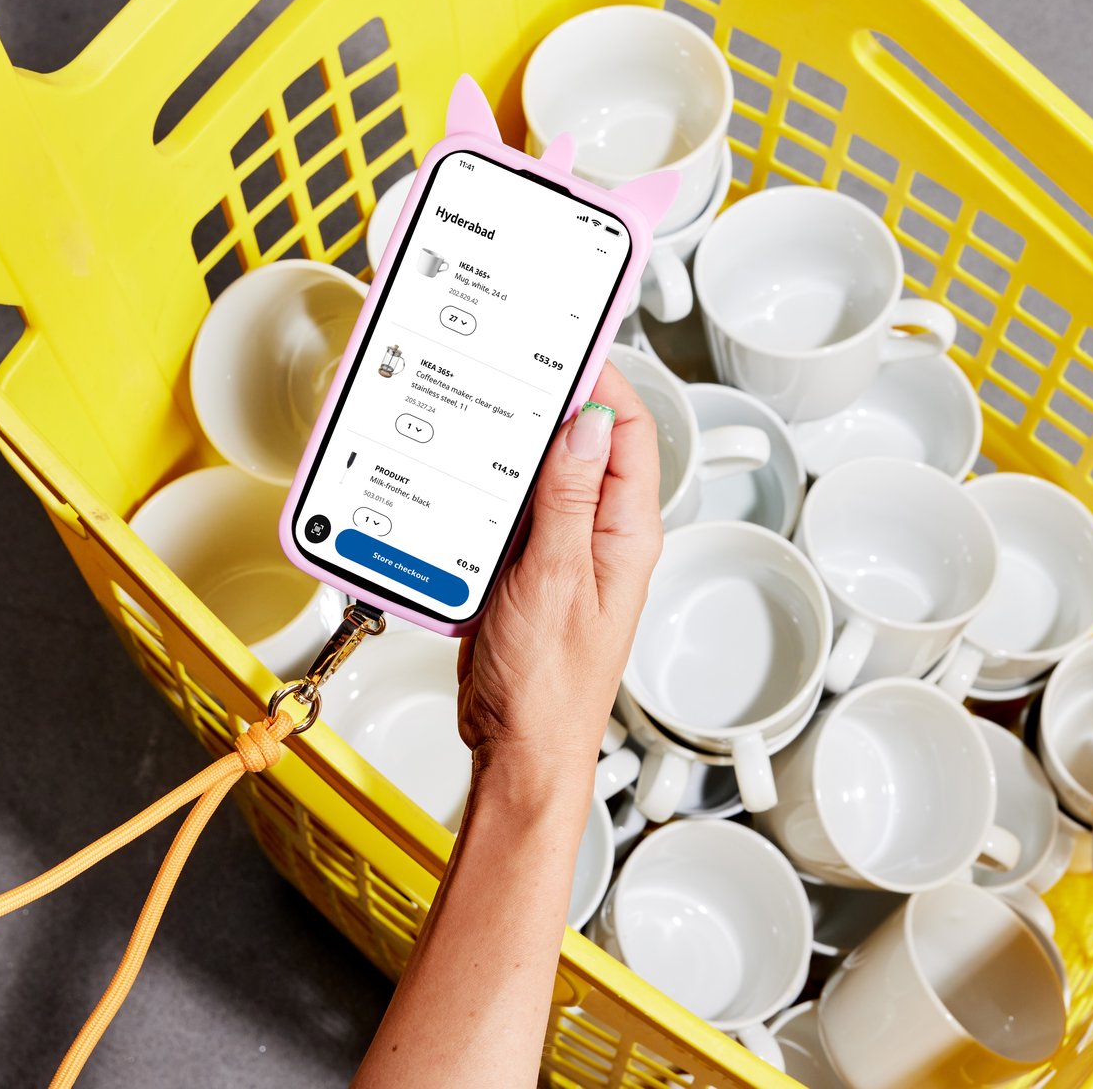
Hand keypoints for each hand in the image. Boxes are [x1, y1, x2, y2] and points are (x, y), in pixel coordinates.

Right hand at [456, 361, 660, 802]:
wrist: (516, 746)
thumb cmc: (549, 686)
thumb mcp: (554, 579)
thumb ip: (569, 499)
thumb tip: (587, 424)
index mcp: (627, 532)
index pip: (629, 431)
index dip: (603, 382)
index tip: (567, 346)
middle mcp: (599, 533)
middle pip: (586, 443)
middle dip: (553, 403)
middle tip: (512, 369)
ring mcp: (561, 546)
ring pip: (544, 472)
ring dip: (516, 443)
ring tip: (484, 409)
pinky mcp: (525, 563)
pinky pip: (512, 506)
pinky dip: (489, 484)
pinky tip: (463, 473)